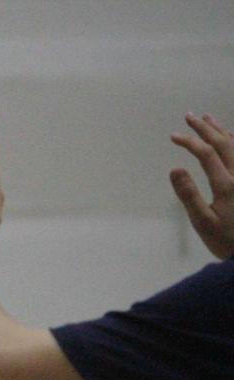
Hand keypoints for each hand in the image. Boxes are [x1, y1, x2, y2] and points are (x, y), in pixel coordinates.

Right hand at [170, 113, 233, 259]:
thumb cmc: (226, 240)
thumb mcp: (203, 222)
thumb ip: (189, 195)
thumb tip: (175, 169)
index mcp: (227, 185)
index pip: (206, 154)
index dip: (190, 142)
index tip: (173, 136)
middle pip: (223, 143)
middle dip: (205, 129)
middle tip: (189, 116)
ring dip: (221, 131)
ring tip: (208, 119)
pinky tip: (229, 138)